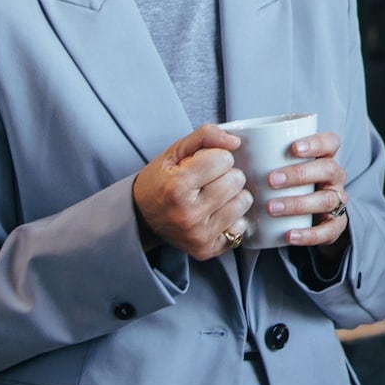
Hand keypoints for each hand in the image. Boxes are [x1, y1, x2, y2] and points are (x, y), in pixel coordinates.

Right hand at [134, 125, 249, 260]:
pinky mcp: (207, 249)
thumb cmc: (160, 181)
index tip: (203, 164)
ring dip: (232, 195)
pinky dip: (231, 218)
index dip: (216, 157)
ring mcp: (199, 235)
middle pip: (237, 180)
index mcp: (178, 186)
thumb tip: (236, 142)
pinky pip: (241, 226)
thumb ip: (205, 136)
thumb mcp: (174, 151)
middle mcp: (189, 214)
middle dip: (225, 175)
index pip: (224, 159)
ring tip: (212, 196)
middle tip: (207, 181)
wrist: (141, 218)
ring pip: (243, 201)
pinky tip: (214, 214)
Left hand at [250, 128, 352, 259]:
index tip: (293, 148)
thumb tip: (228, 139)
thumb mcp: (271, 164)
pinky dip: (309, 234)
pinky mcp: (335, 225)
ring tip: (271, 208)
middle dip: (300, 174)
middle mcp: (333, 177)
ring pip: (326, 200)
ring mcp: (336, 200)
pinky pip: (328, 230)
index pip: (330, 142)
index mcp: (323, 156)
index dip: (316, 143)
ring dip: (299, 203)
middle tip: (271, 180)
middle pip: (327, 169)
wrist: (296, 217)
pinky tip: (289, 235)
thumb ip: (251, 150)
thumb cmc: (277, 182)